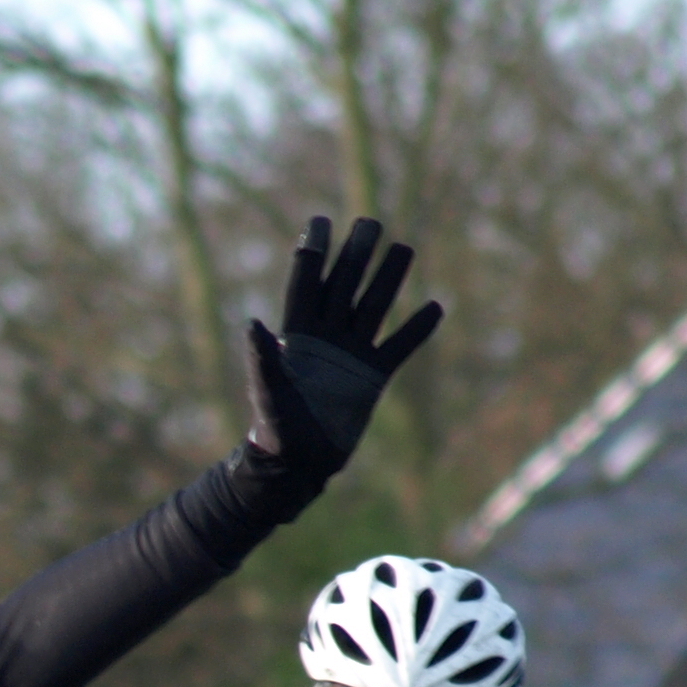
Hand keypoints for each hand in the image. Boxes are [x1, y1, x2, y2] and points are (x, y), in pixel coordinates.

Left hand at [241, 215, 442, 482]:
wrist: (297, 466)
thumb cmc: (274, 430)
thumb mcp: (267, 392)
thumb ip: (262, 358)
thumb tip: (251, 323)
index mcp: (298, 335)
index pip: (307, 283)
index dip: (313, 252)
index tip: (320, 221)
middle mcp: (326, 338)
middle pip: (344, 286)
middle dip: (356, 255)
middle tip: (370, 223)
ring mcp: (350, 355)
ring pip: (373, 307)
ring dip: (389, 279)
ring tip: (404, 248)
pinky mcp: (371, 377)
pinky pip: (398, 347)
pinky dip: (416, 330)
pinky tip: (434, 308)